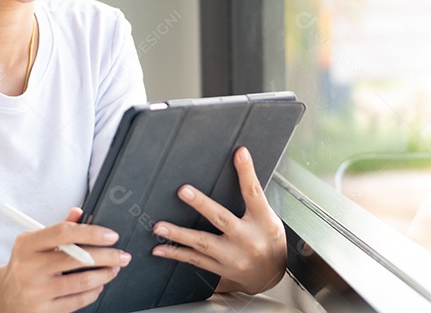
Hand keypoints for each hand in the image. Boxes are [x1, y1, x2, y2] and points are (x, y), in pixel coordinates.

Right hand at [0, 207, 130, 312]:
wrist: (2, 296)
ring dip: (105, 275)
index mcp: (27, 245)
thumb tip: (80, 212)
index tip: (111, 235)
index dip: (92, 232)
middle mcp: (29, 268)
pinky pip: (76, 301)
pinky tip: (99, 285)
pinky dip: (93, 292)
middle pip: (77, 258)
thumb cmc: (24, 264)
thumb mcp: (34, 242)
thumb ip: (59, 228)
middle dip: (107, 256)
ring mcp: (35, 292)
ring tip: (114, 269)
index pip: (63, 232)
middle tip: (122, 255)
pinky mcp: (42, 311)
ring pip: (81, 282)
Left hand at [151, 147, 286, 294]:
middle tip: (183, 191)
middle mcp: (247, 239)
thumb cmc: (269, 241)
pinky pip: (195, 260)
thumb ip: (254, 199)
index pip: (254, 193)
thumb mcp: (270, 218)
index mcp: (263, 221)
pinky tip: (160, 248)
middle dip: (202, 204)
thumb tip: (238, 167)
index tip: (240, 153)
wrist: (271, 278)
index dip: (247, 172)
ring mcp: (232, 256)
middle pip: (222, 218)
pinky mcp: (220, 268)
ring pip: (202, 243)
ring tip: (159, 226)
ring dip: (178, 234)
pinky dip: (176, 253)